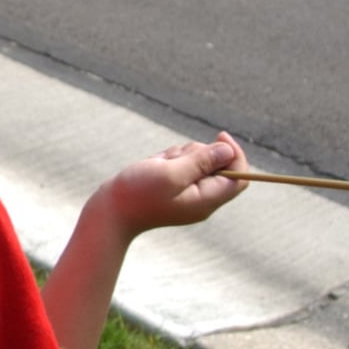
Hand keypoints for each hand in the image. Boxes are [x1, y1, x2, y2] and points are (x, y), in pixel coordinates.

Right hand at [100, 132, 247, 237]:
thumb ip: (202, 161)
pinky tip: (154, 166)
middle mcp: (201, 199)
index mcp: (206, 200)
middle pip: (218, 165)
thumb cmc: (138, 194)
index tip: (220, 136)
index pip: (239, 177)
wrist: (109, 212)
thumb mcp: (171, 173)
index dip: (235, 154)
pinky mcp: (173, 188)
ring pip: (197, 161)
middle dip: (199, 153)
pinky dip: (170, 160)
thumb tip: (228, 150)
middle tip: (175, 160)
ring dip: (180, 155)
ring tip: (160, 165)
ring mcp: (186, 194)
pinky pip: (181, 165)